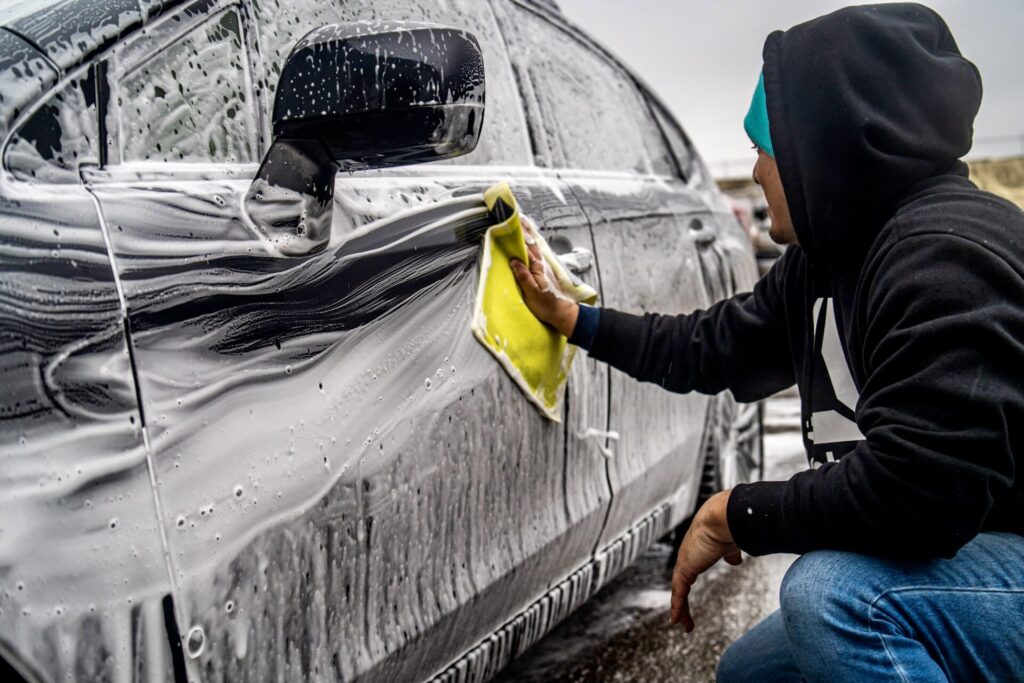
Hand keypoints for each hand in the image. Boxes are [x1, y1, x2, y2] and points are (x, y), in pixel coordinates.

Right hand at [509, 221, 577, 336]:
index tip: (514, 220)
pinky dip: (531, 246)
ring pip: (534, 247)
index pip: (527, 246)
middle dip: (524, 230)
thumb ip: (524, 276)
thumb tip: (514, 261)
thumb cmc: (547, 306)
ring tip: (522, 224)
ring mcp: (543, 268)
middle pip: (531, 243)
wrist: (562, 313)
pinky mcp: (543, 272)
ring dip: (528, 236)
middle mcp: (541, 264)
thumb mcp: (532, 292)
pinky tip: (528, 243)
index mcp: (537, 267)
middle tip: (517, 216)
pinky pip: (535, 254)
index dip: (520, 233)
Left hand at [670, 490, 741, 631]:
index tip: (687, 593)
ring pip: (679, 591)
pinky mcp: (684, 570)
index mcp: (697, 549)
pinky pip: (679, 593)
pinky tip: (676, 620)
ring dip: (680, 608)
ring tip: (682, 625)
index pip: (689, 570)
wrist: (722, 518)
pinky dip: (677, 607)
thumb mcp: (731, 544)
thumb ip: (731, 553)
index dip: (687, 583)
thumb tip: (735, 561)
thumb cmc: (729, 526)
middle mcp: (688, 556)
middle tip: (682, 615)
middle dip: (681, 599)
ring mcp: (684, 563)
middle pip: (681, 583)